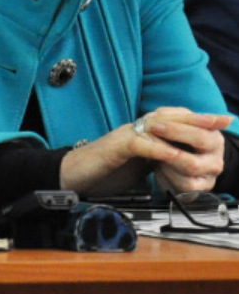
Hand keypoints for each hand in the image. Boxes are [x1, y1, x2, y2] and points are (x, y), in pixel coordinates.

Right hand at [59, 107, 227, 196]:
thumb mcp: (134, 166)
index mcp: (140, 134)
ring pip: (157, 127)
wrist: (70, 175)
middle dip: (198, 119)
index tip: (223, 120)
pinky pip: (139, 144)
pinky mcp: (113, 148)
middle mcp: (133, 130)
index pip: (171, 121)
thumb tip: (176, 161)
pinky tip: (175, 155)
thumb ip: (153, 160)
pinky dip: (159, 149)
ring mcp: (123, 136)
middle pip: (169, 118)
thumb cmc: (100, 172)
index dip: (197, 119)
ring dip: (184, 130)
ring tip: (208, 134)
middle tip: (222, 119)